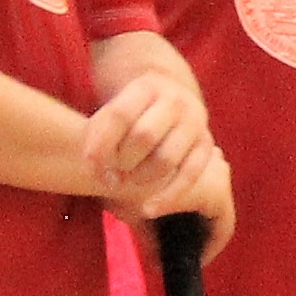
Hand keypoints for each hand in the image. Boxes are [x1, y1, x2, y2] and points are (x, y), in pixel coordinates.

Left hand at [85, 61, 225, 244]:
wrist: (168, 100)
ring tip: (127, 181)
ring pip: (166, 158)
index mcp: (146, 87)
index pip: (119, 115)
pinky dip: (168, 196)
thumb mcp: (112, 112)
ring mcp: (195, 122)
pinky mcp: (206, 145)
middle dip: (122, 161)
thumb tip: (100, 174)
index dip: (100, 144)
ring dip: (141, 177)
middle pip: (143, 136)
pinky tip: (148, 209)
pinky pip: (190, 175)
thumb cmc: (130, 114)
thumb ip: (99, 136)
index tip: (90, 165)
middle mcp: (175, 101)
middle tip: (111, 174)